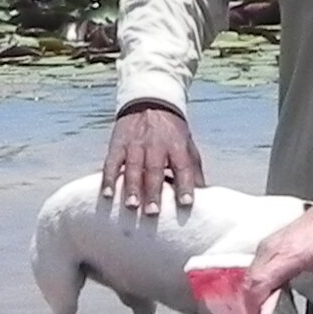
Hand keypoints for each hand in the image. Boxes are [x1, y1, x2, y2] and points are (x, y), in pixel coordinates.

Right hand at [104, 101, 203, 217]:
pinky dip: (109, 179)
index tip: (186, 203)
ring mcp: (135, 144)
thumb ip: (194, 170)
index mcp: (176, 145)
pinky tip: (107, 194)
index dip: (184, 185)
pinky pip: (112, 163)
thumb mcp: (187, 145)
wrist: (150, 100)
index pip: (182, 166)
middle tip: (153, 213)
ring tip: (131, 206)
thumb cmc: (172, 132)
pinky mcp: (118, 144)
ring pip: (133, 167)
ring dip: (131, 187)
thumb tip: (205, 195)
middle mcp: (156, 144)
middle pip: (155, 170)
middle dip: (153, 191)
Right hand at [247, 206, 312, 313]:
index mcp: (286, 255)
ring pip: (248, 278)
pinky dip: (254, 287)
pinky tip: (263, 299)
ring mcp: (266, 245)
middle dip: (251, 308)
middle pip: (249, 284)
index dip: (256, 308)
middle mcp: (271, 249)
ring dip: (251, 298)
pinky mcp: (267, 245)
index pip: (259, 285)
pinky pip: (252, 270)